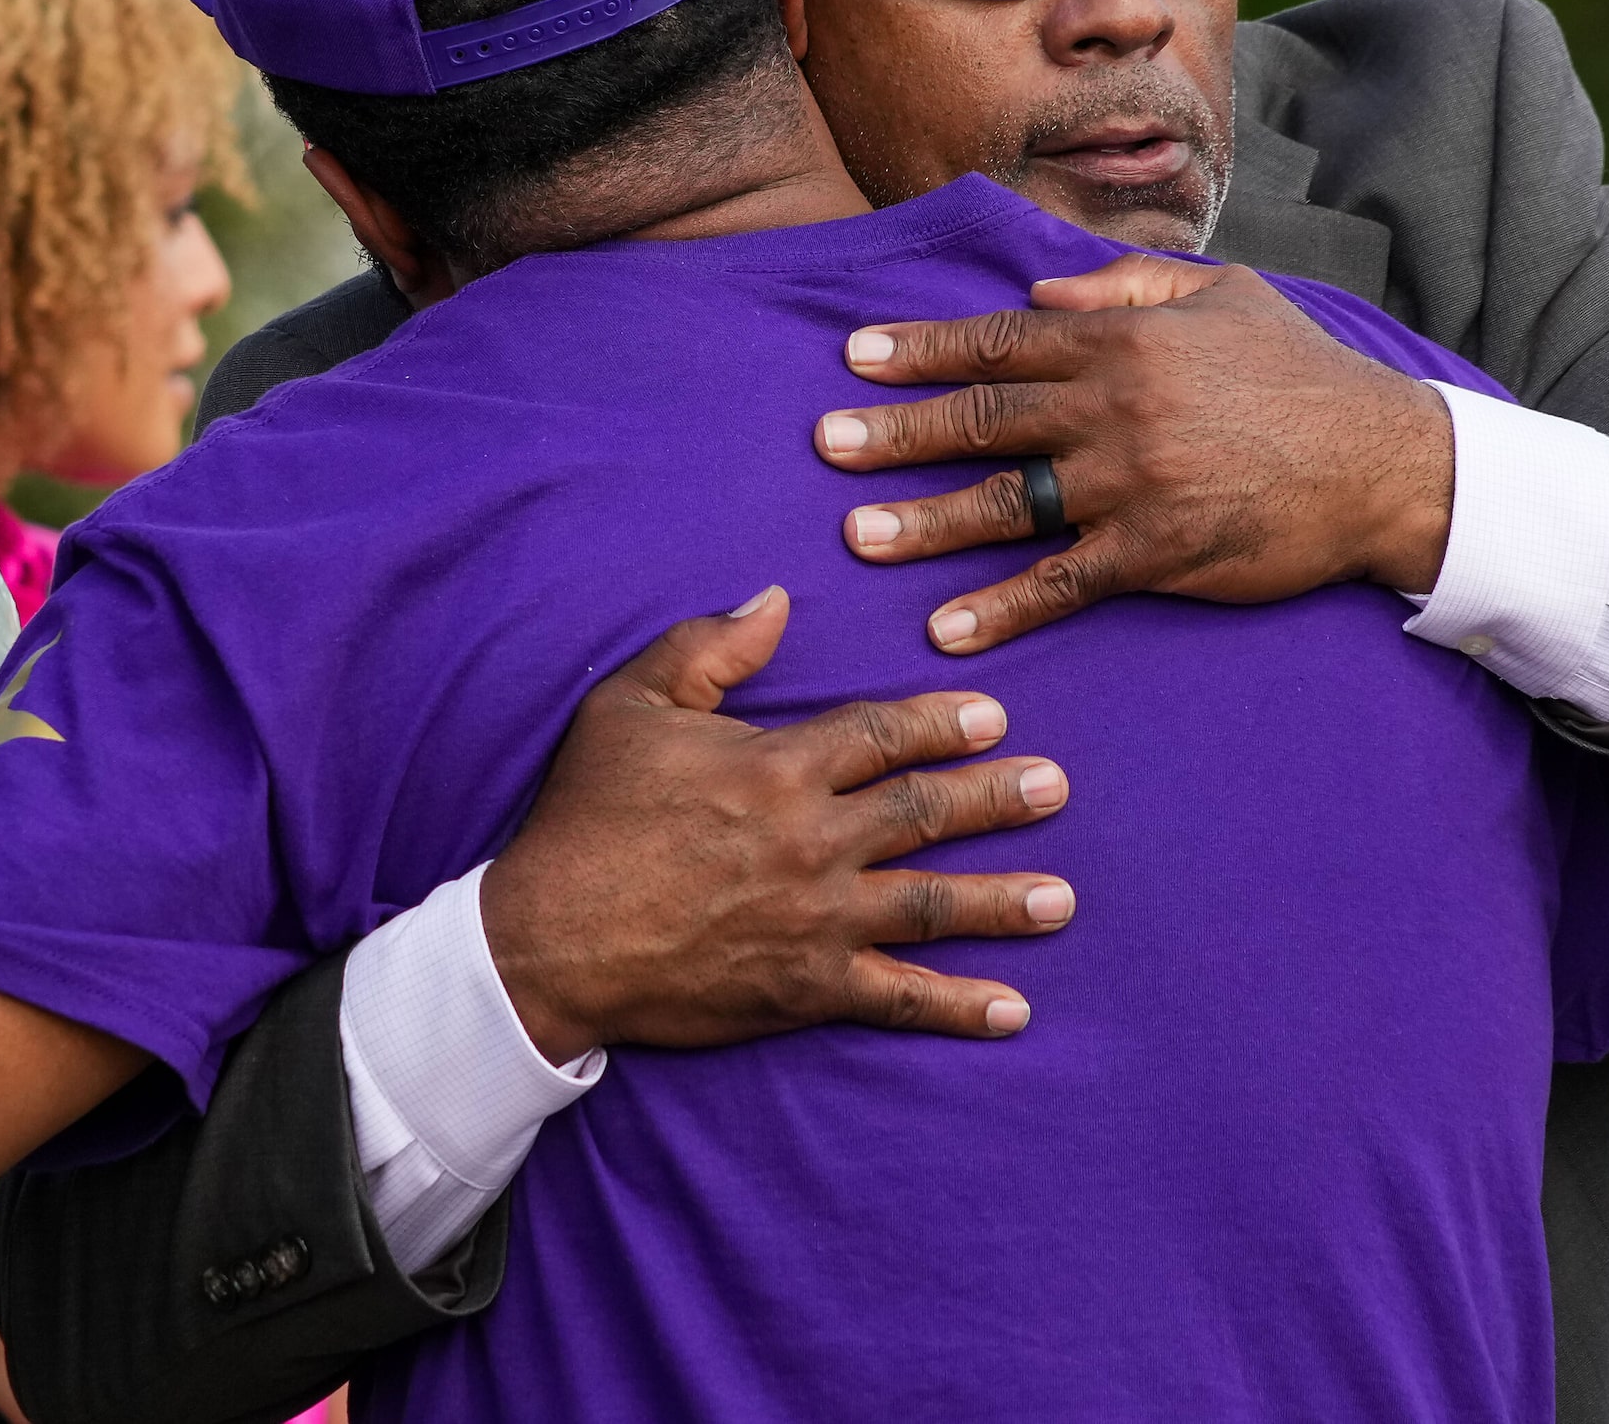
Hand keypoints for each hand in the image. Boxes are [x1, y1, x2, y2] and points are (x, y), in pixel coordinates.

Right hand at [479, 587, 1074, 1062]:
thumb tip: (776, 598)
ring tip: (1062, 898)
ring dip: (1005, 900)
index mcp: (778, 766)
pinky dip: (958, 1006)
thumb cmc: (584, 817)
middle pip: (926, 812)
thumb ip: (708, 646)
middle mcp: (813, 840)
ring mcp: (816, 919)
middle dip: (998, 799)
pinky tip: (1012, 1010)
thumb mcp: (629, 707)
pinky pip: (897, 999)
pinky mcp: (804, 988)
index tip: (994, 719)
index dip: (943, 724)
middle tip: (1055, 788)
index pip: (884, 735)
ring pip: (931, 904)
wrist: (546, 941)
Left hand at [814, 252, 1455, 654]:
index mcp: (1124, 339)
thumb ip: (1126, 284)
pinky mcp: (1159, 554)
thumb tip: (1039, 287)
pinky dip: (1002, 608)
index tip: (855, 358)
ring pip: (1007, 503)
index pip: (1002, 341)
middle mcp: (1116, 407)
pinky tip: (948, 628)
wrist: (1385, 462)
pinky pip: (1062, 583)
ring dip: (926, 521)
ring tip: (859, 535)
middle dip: (898, 431)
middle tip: (828, 444)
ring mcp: (1134, 484)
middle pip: (984, 418)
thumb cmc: (1302, 374)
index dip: (923, 351)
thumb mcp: (1224, 294)